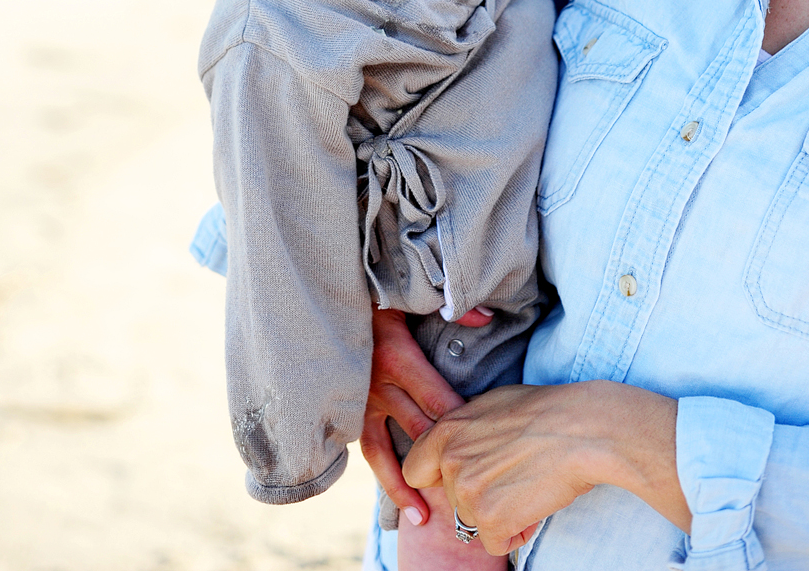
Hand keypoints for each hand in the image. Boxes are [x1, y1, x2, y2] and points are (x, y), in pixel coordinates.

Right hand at [360, 308, 466, 523]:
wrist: (321, 296)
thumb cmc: (373, 291)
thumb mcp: (410, 294)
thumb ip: (450, 306)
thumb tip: (487, 317)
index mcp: (395, 356)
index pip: (436, 399)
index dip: (461, 421)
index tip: (485, 441)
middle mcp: (375, 384)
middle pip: (417, 429)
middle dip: (442, 461)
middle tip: (469, 488)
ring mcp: (358, 399)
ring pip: (381, 452)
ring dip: (401, 486)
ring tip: (422, 518)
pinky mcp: (346, 407)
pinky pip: (363, 445)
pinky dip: (379, 470)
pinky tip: (395, 493)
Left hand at [403, 381, 690, 556]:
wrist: (583, 429)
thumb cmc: (544, 411)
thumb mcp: (490, 405)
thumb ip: (462, 429)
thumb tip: (453, 446)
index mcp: (446, 430)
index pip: (415, 471)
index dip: (436, 479)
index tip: (460, 480)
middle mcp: (450, 461)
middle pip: (451, 499)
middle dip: (478, 495)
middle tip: (512, 476)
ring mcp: (468, 492)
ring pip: (473, 521)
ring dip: (498, 513)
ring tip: (527, 486)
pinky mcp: (492, 519)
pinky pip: (495, 541)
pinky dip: (515, 533)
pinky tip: (533, 506)